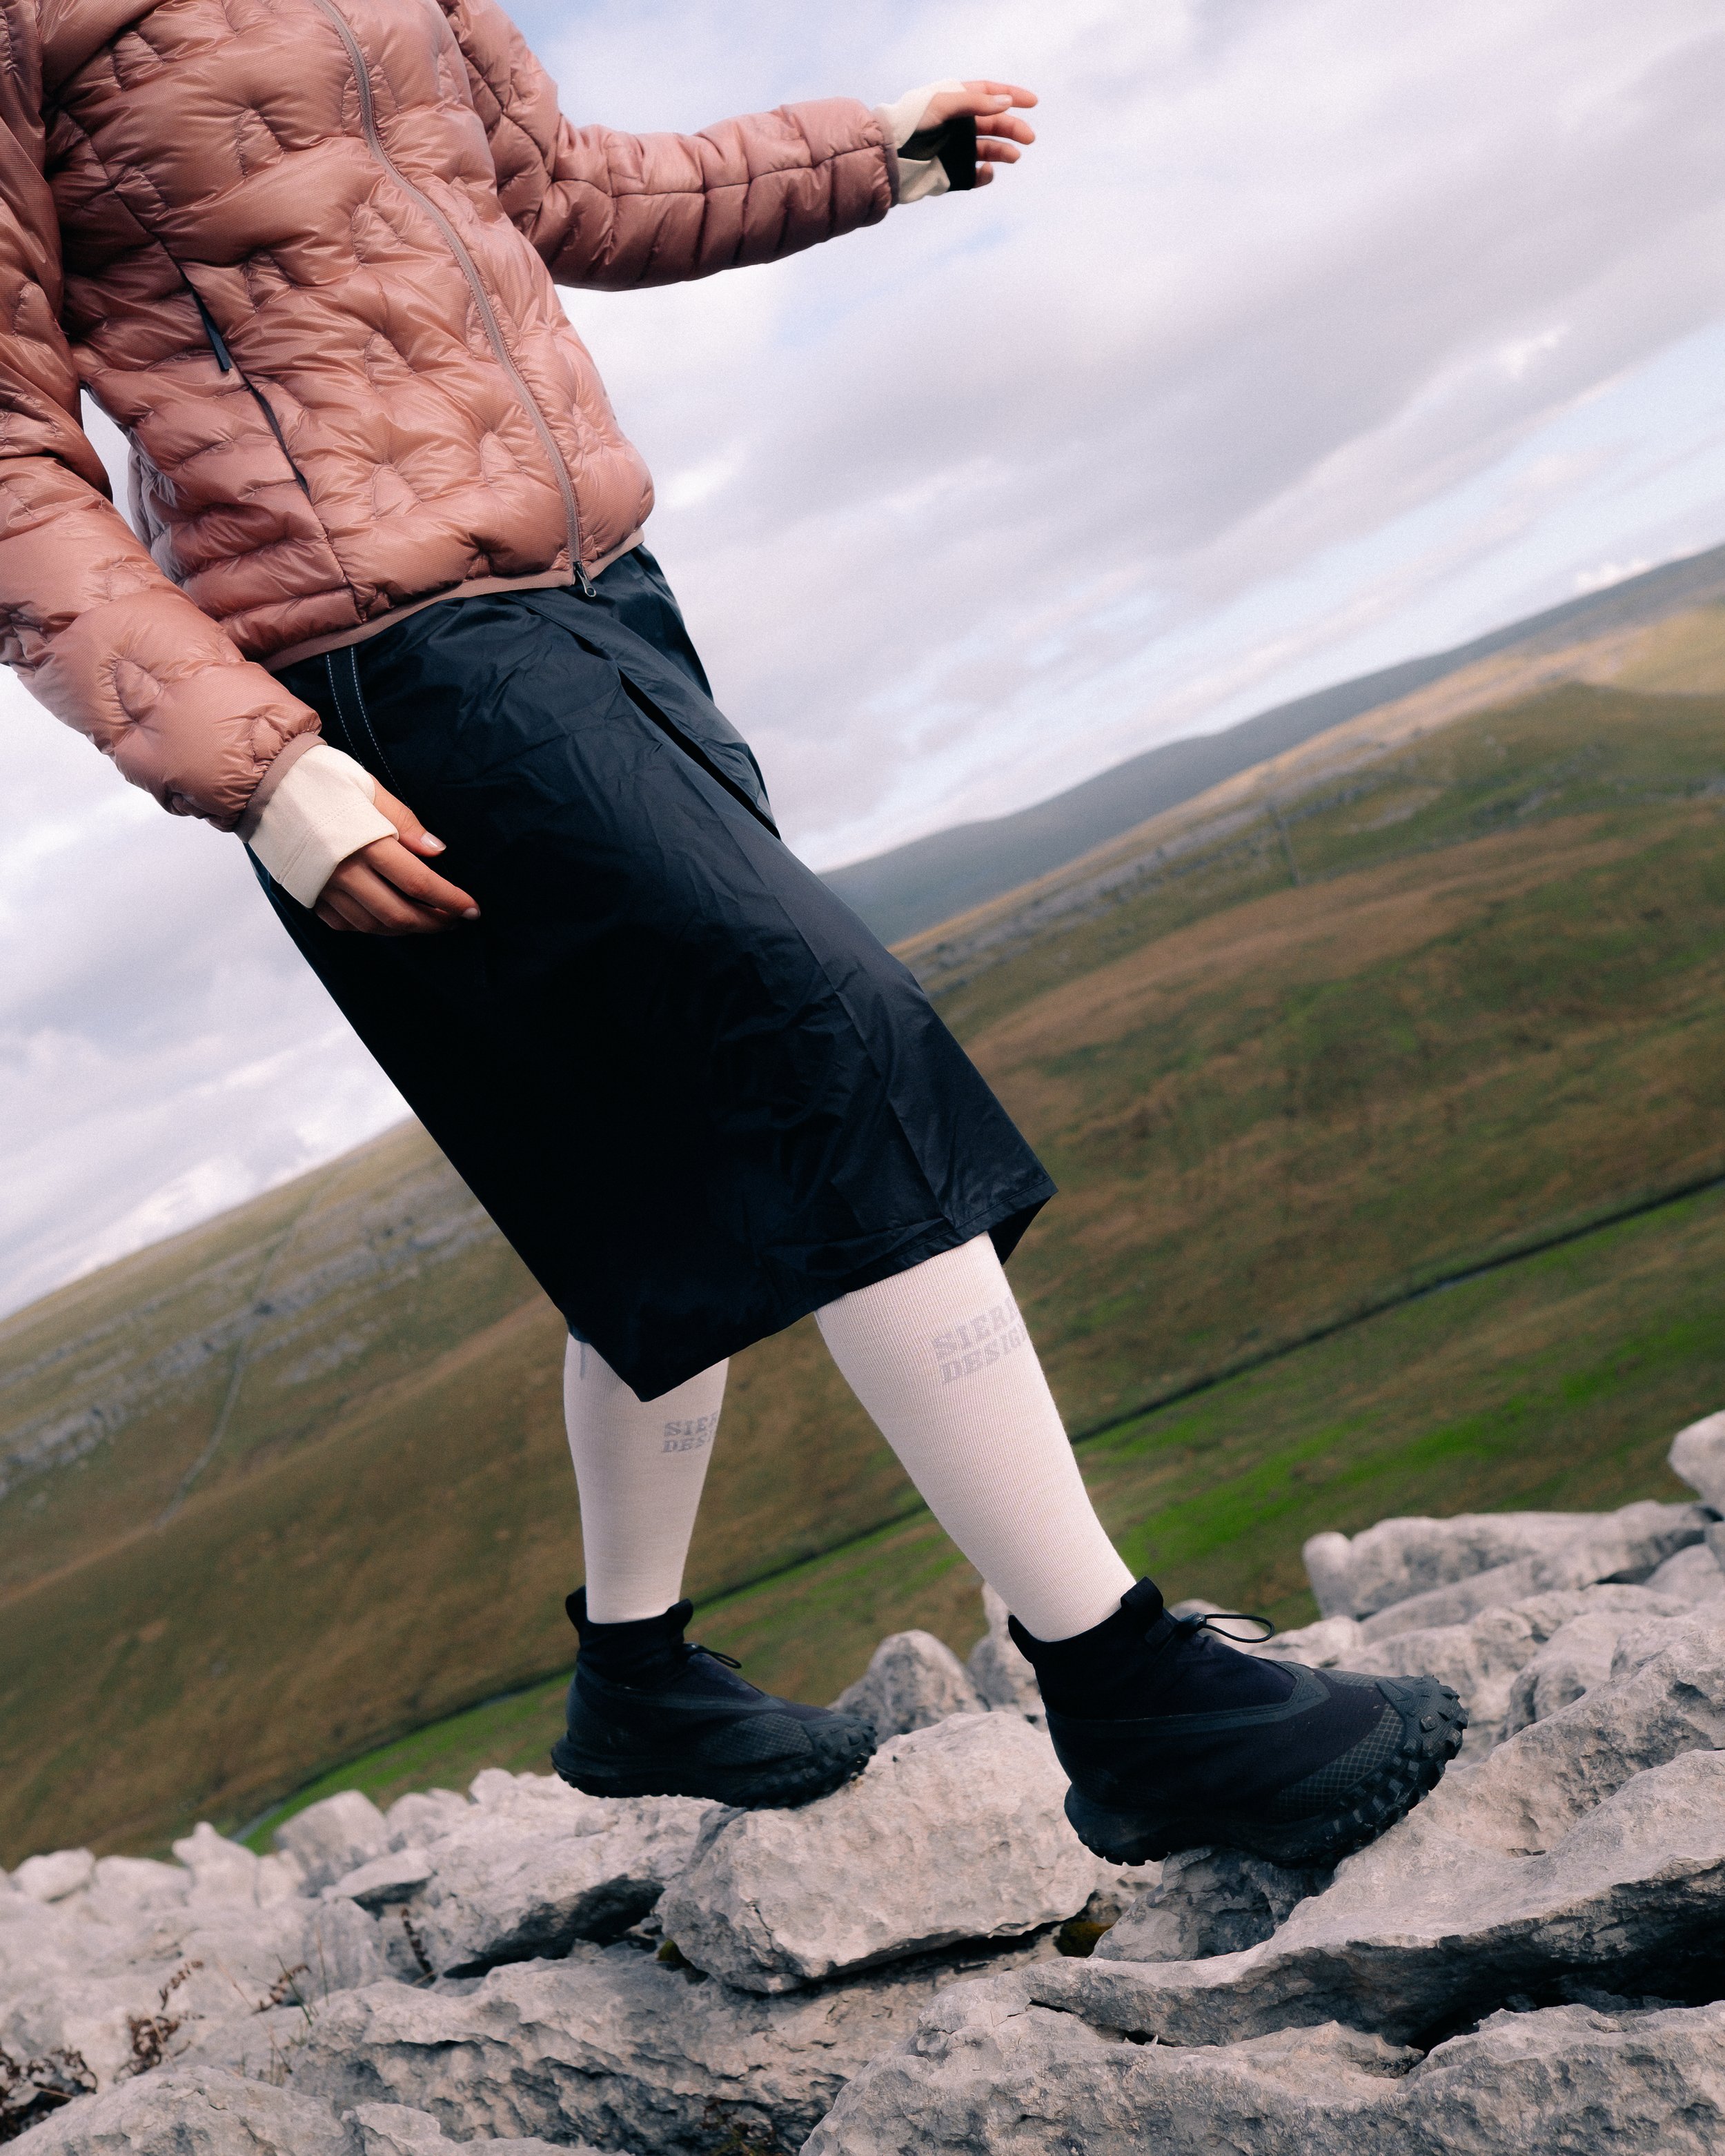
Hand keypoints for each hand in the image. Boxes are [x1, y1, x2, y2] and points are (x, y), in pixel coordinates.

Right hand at [314, 783, 479, 935]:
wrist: (264, 783)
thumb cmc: (322, 778)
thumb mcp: (369, 788)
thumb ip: (404, 822)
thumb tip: (438, 852)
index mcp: (366, 843)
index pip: (419, 883)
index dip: (450, 900)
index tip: (473, 910)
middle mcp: (344, 873)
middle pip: (400, 914)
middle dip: (434, 923)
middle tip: (455, 920)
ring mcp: (324, 888)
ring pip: (374, 925)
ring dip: (407, 928)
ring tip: (429, 920)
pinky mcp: (307, 894)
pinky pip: (346, 924)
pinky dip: (373, 926)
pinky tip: (389, 918)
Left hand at [917, 80, 1036, 184]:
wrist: (890, 158)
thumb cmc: (912, 124)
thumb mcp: (944, 104)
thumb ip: (976, 103)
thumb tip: (1006, 102)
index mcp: (955, 102)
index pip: (989, 94)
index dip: (1011, 96)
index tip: (1032, 102)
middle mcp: (958, 125)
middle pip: (993, 123)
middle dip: (1012, 128)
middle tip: (1029, 137)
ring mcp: (956, 150)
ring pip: (988, 149)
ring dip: (1004, 151)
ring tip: (1014, 156)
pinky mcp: (952, 173)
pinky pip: (975, 175)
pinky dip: (985, 175)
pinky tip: (988, 171)